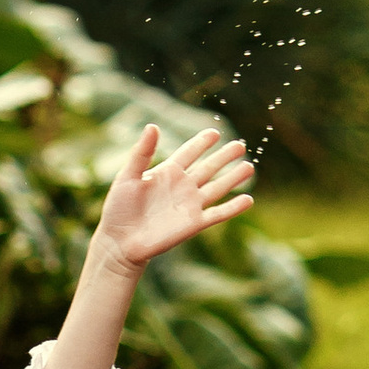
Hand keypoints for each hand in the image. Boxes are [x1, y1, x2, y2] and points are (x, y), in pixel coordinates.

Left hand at [90, 120, 254, 275]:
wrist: (119, 242)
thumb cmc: (119, 209)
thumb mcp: (127, 176)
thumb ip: (142, 152)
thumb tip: (153, 126)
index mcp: (167, 172)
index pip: (189, 152)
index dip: (201, 142)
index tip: (215, 132)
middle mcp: (182, 186)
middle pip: (208, 168)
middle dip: (224, 156)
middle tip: (240, 145)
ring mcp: (190, 205)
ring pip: (217, 188)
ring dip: (233, 178)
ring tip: (249, 167)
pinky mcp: (194, 224)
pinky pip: (218, 214)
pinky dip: (233, 207)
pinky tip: (248, 200)